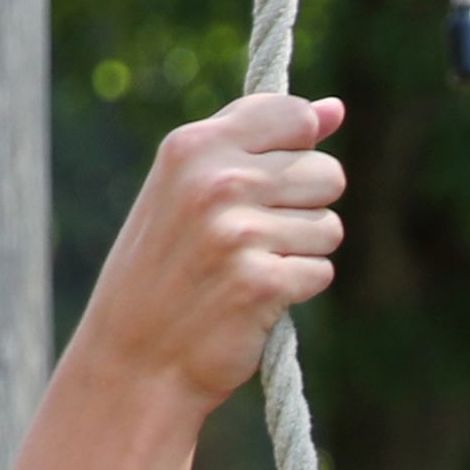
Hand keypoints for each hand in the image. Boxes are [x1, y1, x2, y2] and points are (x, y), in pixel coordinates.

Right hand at [71, 92, 346, 410]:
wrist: (135, 360)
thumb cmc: (167, 269)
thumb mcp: (192, 189)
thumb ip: (260, 144)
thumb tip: (335, 109)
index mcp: (193, 145)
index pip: (293, 115)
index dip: (299, 149)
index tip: (268, 180)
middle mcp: (215, 182)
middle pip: (326, 173)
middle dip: (305, 207)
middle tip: (254, 237)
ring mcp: (238, 233)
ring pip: (329, 226)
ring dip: (302, 252)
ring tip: (249, 268)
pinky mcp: (261, 283)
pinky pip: (321, 272)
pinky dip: (296, 289)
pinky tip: (255, 299)